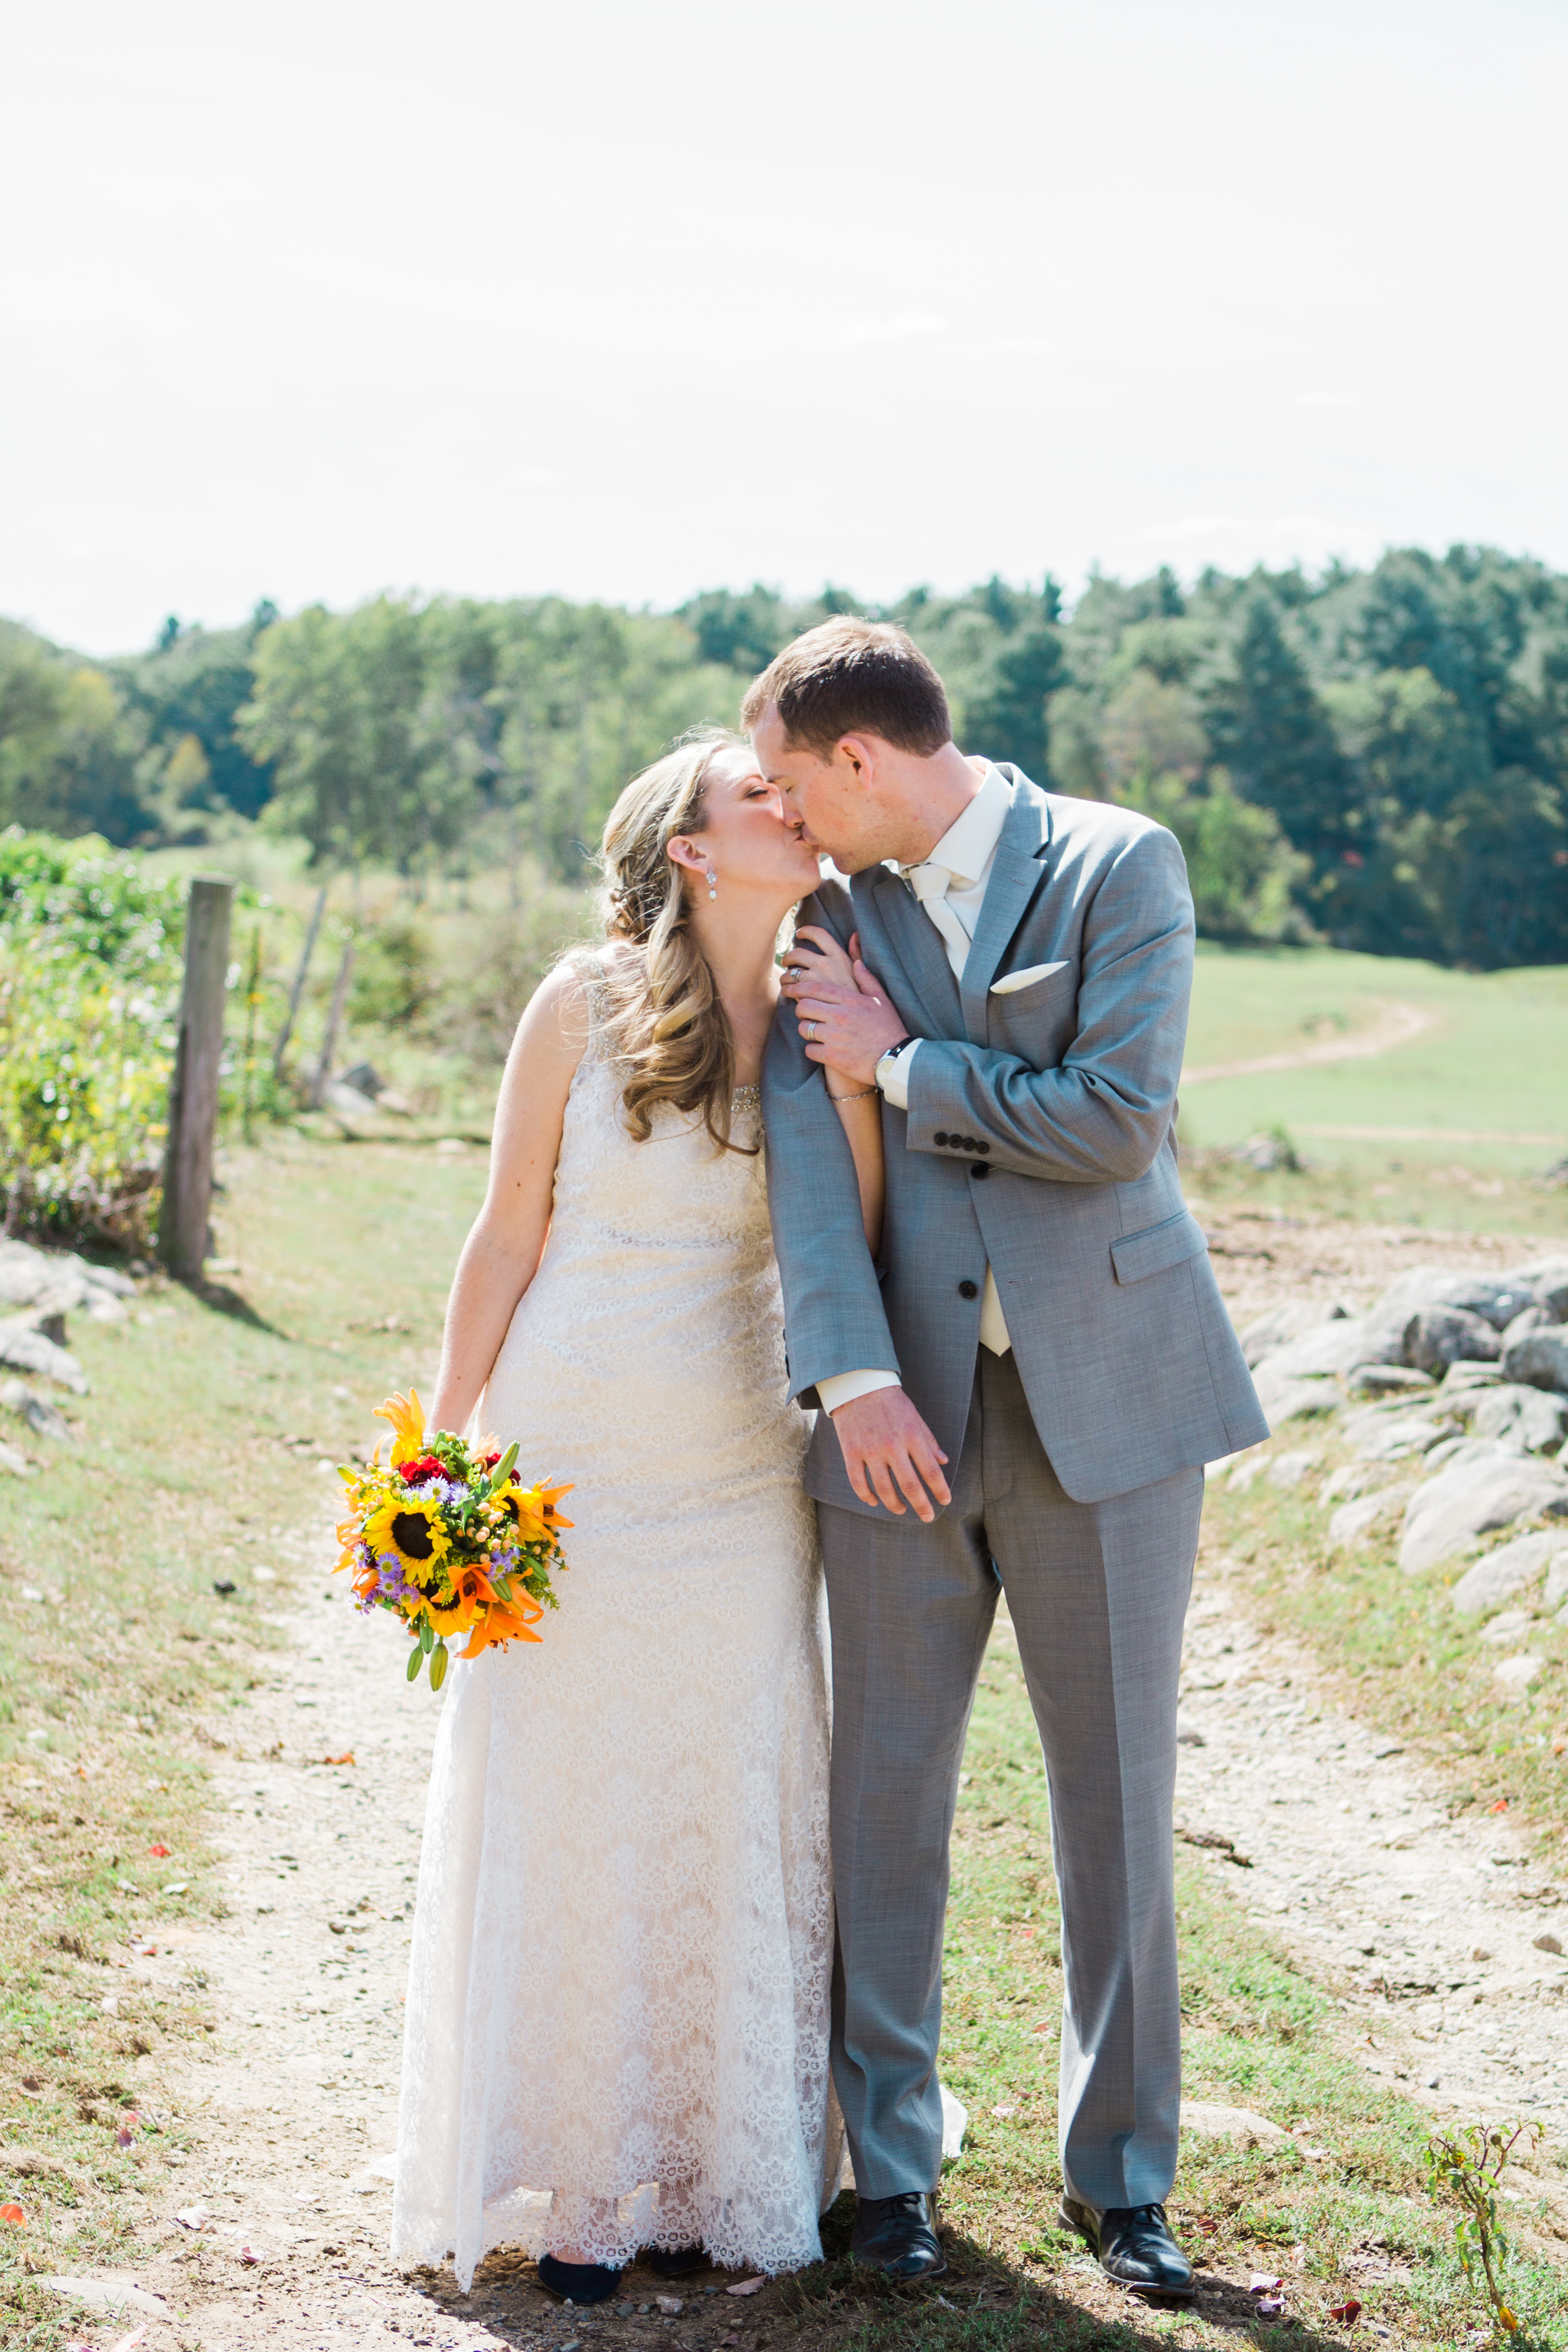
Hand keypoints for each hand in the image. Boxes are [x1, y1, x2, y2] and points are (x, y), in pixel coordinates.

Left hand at [784, 930, 908, 1083]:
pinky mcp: (832, 1056)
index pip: (815, 988)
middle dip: (801, 1010)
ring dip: (807, 1031)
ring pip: (804, 1029)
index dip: (800, 988)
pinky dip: (813, 1050)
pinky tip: (822, 1050)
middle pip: (803, 1006)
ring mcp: (835, 1036)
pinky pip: (809, 1050)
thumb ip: (867, 980)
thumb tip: (857, 963)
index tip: (794, 990)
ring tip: (815, 1033)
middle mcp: (840, 1016)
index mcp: (850, 999)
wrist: (897, 1060)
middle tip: (805, 1014)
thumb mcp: (882, 1000)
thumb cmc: (890, 1028)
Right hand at [828, 1386, 950, 1520]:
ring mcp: (870, 1450)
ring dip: (895, 1505)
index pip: (930, 1470)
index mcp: (912, 1436)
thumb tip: (943, 1461)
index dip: (940, 1489)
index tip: (945, 1501)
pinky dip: (867, 1496)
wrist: (859, 1386)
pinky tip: (875, 1502)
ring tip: (902, 1509)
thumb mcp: (915, 1418)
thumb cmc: (892, 1402)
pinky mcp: (851, 1453)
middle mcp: (892, 1446)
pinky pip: (858, 1483)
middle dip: (921, 1505)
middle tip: (928, 1517)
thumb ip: (929, 1441)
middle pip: (909, 1485)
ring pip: (884, 1489)